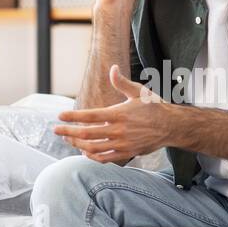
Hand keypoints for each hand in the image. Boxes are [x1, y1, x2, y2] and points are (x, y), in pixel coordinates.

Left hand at [55, 65, 172, 162]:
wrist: (171, 127)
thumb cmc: (154, 107)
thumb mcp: (139, 91)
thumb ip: (122, 82)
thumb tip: (112, 68)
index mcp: (119, 114)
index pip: (90, 116)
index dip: (73, 116)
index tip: (60, 116)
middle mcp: (119, 130)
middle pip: (87, 133)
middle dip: (69, 132)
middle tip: (56, 130)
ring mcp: (123, 144)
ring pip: (93, 148)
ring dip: (78, 144)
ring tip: (68, 139)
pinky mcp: (127, 153)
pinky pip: (105, 158)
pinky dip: (92, 156)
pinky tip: (85, 151)